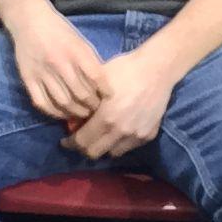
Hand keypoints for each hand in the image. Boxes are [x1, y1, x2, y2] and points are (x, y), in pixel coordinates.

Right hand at [6, 0, 106, 121]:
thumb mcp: (80, 41)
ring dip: (76, 112)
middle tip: (96, 110)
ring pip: (63, 102)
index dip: (105, 91)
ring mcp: (42, 72)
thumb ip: (90, 62)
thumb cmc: (59, 31)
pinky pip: (43, 103)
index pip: (96, 77)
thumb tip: (102, 86)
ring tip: (82, 114)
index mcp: (76, 51)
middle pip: (81, 94)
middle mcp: (59, 63)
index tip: (109, 97)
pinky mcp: (28, 79)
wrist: (29, 20)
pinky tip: (63, 113)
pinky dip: (55, 113)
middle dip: (92, 106)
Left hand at [62, 45, 175, 160]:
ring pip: (113, 153)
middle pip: (95, 153)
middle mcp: (121, 132)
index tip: (65, 141)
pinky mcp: (149, 135)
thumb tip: (72, 117)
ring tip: (99, 136)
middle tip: (79, 140)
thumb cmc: (124, 69)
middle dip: (83, 148)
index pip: (81, 142)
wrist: (157, 69)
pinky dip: (120, 143)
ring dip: (103, 147)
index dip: (70, 143)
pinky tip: (117, 132)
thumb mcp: (98, 82)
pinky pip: (129, 147)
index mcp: (106, 119)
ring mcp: (136, 135)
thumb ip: (84, 102)